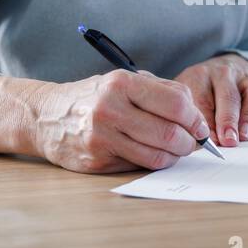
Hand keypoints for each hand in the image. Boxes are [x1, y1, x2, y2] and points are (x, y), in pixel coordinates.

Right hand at [30, 69, 211, 173]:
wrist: (46, 116)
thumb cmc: (94, 97)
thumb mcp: (124, 81)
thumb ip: (161, 91)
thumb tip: (197, 116)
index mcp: (121, 83)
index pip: (176, 103)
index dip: (196, 118)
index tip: (201, 126)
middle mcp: (110, 109)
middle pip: (170, 133)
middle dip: (190, 142)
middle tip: (193, 142)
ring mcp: (102, 137)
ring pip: (158, 156)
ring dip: (175, 156)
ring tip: (176, 149)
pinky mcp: (97, 160)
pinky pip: (139, 166)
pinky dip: (154, 162)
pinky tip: (153, 154)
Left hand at [174, 54, 247, 147]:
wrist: (217, 73)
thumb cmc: (198, 95)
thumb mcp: (187, 103)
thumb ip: (193, 122)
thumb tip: (205, 144)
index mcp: (199, 76)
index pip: (202, 100)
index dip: (206, 123)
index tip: (209, 141)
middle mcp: (223, 73)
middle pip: (228, 96)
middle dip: (229, 121)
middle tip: (228, 141)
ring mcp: (244, 77)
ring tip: (246, 136)